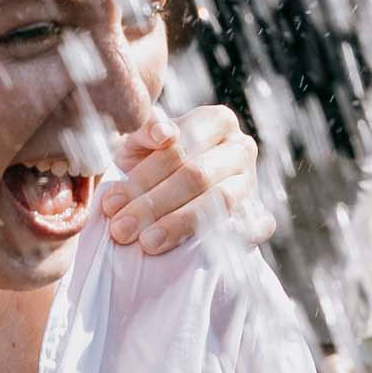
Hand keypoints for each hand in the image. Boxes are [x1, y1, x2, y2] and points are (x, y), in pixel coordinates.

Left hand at [104, 104, 269, 252]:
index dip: (143, 176)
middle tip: (121, 229)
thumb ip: (143, 133)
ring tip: (146, 243)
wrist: (173, 202)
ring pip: (219, 202)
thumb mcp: (140, 147)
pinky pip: (255, 227)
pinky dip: (235, 238)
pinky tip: (204, 251)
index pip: (179, 147)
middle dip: (153, 204)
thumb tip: (162, 134)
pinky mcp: (260, 217)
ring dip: (179, 224)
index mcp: (215, 121)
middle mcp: (239, 148)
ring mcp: (252, 182)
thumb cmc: (150, 169)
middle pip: (197, 175)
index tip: (111, 202)